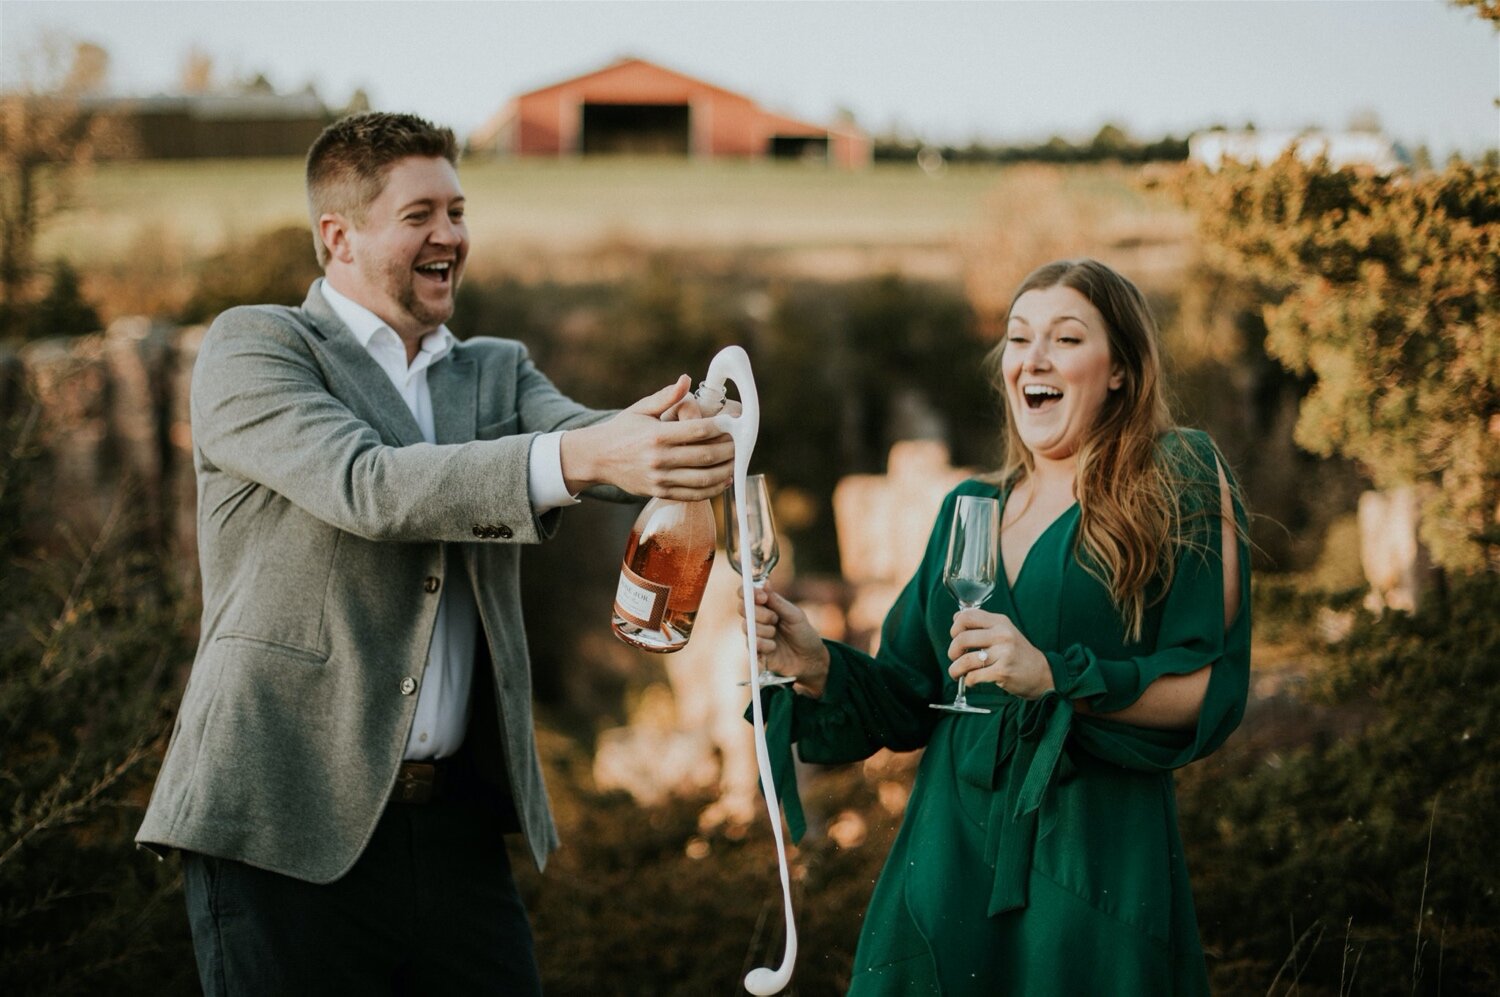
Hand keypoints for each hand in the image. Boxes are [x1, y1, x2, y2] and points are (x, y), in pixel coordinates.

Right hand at [561, 376, 735, 498]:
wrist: (596, 458)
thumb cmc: (621, 430)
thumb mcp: (640, 409)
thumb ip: (666, 396)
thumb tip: (686, 379)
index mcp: (657, 435)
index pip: (698, 431)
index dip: (721, 427)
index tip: (733, 423)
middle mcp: (659, 459)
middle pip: (705, 456)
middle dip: (728, 449)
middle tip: (740, 443)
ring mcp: (660, 479)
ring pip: (703, 479)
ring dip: (725, 471)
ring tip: (736, 462)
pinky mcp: (659, 492)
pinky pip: (693, 494)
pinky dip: (713, 489)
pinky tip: (724, 480)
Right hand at [739, 582, 830, 696]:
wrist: (810, 659)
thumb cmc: (803, 634)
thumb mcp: (795, 615)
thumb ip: (777, 602)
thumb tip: (765, 583)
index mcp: (765, 606)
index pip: (746, 594)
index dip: (749, 593)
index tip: (762, 597)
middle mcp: (756, 619)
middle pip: (743, 609)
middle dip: (760, 613)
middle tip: (775, 618)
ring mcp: (754, 635)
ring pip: (747, 627)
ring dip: (765, 630)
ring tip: (776, 635)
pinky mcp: (755, 651)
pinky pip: (752, 644)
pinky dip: (765, 645)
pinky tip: (774, 647)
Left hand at [947, 608, 1053, 699]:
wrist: (1043, 674)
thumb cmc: (1018, 653)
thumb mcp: (1005, 631)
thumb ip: (983, 625)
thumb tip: (955, 618)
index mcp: (1000, 622)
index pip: (967, 616)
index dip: (955, 627)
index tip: (955, 637)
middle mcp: (1002, 635)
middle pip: (961, 638)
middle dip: (952, 651)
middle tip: (955, 658)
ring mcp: (1003, 653)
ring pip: (965, 660)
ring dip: (955, 669)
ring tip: (957, 673)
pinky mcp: (1003, 672)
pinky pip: (974, 676)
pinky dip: (968, 680)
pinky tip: (971, 680)